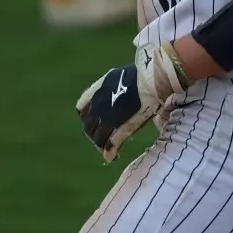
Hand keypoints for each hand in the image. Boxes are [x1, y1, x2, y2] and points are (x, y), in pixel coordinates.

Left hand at [75, 42, 189, 161]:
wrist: (151, 78)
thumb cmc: (142, 75)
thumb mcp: (120, 77)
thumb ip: (113, 88)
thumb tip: (117, 92)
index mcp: (97, 91)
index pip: (82, 109)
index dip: (87, 118)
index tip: (94, 122)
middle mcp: (98, 104)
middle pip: (89, 126)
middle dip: (93, 134)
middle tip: (101, 140)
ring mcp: (108, 117)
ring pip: (97, 137)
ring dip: (101, 145)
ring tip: (107, 151)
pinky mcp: (120, 128)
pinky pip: (110, 144)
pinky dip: (109, 152)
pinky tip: (110, 157)